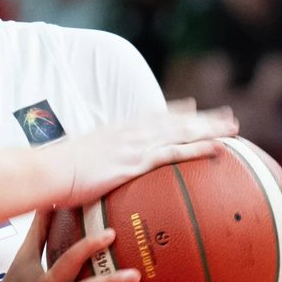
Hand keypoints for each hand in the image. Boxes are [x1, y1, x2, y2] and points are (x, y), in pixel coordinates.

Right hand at [58, 103, 237, 207]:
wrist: (48, 172)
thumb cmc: (56, 173)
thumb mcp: (78, 162)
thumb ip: (92, 164)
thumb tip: (90, 174)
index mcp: (116, 131)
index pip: (151, 116)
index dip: (174, 111)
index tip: (192, 106)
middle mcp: (129, 133)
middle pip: (173, 121)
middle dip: (202, 117)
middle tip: (227, 115)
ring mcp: (134, 146)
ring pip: (180, 132)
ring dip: (208, 128)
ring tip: (233, 127)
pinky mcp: (136, 162)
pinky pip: (174, 153)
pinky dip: (198, 148)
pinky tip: (218, 148)